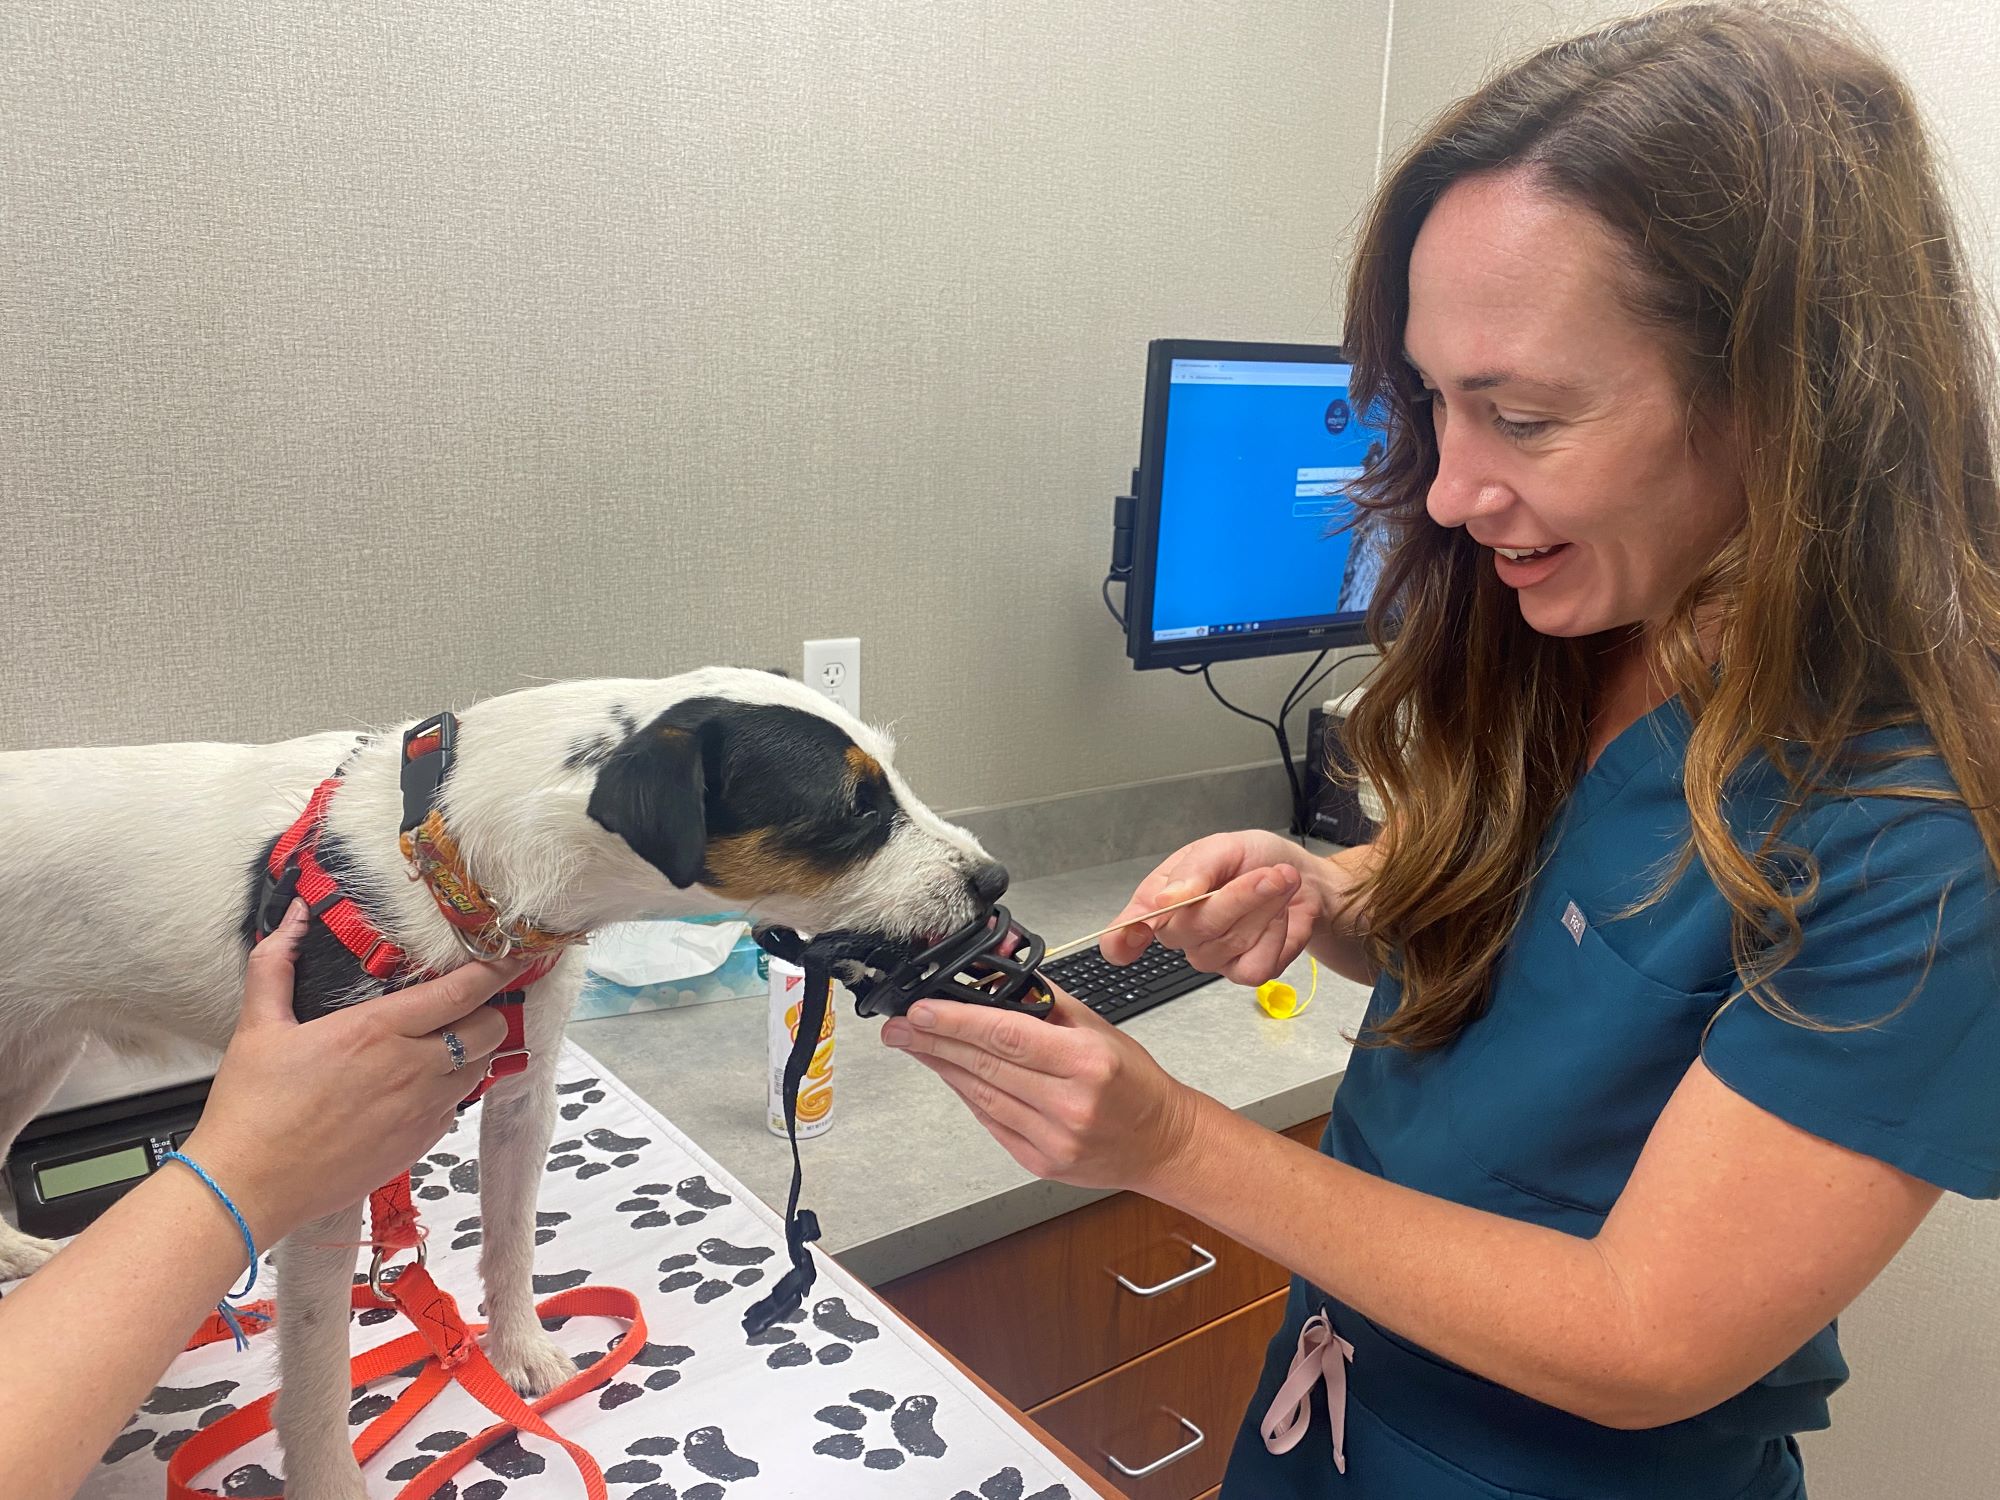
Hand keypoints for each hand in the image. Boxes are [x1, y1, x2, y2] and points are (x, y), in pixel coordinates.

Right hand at [179, 900, 530, 1244]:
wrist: (246, 1187)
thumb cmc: (251, 1108)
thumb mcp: (257, 1026)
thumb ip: (276, 962)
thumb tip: (292, 915)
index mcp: (377, 1030)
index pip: (463, 991)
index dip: (497, 969)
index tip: (513, 955)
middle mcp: (411, 1068)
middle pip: (489, 1030)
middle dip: (487, 1012)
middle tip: (467, 1006)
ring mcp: (420, 1111)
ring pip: (480, 1070)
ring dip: (472, 1053)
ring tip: (443, 1045)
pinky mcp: (418, 1145)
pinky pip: (455, 1109)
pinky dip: (449, 1093)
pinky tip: (417, 1089)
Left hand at [880, 990, 1206, 1193]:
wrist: (1162, 1142)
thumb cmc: (1135, 1083)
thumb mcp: (1099, 1029)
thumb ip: (1045, 1003)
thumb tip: (995, 978)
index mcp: (1087, 1062)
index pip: (1006, 1036)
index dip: (956, 1022)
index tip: (921, 1010)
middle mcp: (1069, 1103)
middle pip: (985, 1066)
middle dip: (934, 1042)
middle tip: (899, 1026)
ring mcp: (1053, 1138)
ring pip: (981, 1095)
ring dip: (943, 1067)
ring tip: (915, 1045)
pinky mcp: (1040, 1161)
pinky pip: (991, 1120)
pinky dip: (968, 1094)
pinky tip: (950, 1074)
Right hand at [1101, 830, 1331, 984]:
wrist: (1298, 877)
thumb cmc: (1253, 859)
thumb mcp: (1222, 847)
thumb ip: (1193, 870)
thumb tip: (1166, 899)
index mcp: (1160, 900)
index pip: (1123, 934)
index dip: (1121, 941)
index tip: (1131, 938)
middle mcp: (1180, 933)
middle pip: (1193, 929)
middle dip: (1238, 896)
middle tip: (1269, 874)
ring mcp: (1211, 957)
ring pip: (1231, 942)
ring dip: (1265, 907)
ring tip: (1279, 882)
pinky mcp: (1244, 972)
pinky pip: (1255, 965)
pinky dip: (1277, 934)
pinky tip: (1279, 917)